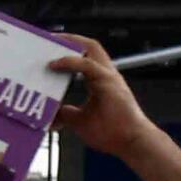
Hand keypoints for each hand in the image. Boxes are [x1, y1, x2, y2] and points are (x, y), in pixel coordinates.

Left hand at [52, 32, 161, 164]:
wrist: (132, 142)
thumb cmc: (113, 132)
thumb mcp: (81, 122)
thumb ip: (68, 114)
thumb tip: (53, 115)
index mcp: (101, 80)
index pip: (86, 56)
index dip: (70, 49)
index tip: (50, 47)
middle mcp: (106, 74)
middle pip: (90, 46)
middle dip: (69, 39)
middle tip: (48, 37)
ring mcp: (109, 76)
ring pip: (91, 48)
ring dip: (69, 43)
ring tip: (50, 41)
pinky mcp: (109, 83)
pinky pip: (87, 65)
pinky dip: (70, 62)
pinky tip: (54, 64)